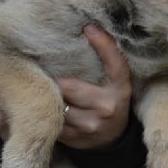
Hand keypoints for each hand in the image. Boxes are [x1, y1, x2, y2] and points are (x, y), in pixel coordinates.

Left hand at [57, 24, 131, 149]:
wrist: (112, 139)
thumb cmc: (109, 102)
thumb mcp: (114, 84)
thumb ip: (104, 66)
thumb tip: (84, 31)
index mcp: (121, 90)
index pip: (115, 65)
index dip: (104, 45)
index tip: (89, 28)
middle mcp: (108, 107)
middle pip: (69, 86)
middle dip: (57, 81)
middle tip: (49, 74)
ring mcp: (91, 125)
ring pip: (57, 105)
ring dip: (50, 98)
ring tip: (46, 92)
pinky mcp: (75, 139)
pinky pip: (52, 121)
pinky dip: (48, 113)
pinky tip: (49, 110)